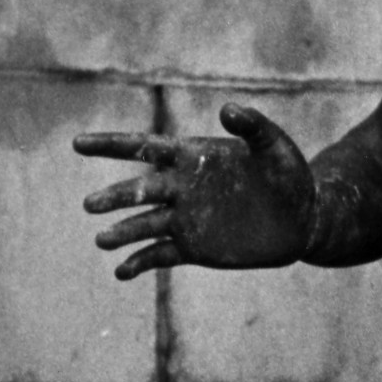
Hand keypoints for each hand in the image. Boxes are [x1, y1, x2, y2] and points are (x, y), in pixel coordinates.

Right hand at [76, 103, 314, 275]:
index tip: (78, 144)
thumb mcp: (275, 147)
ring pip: (145, 225)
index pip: (143, 148)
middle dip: (115, 197)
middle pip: (139, 190)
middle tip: (90, 205)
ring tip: (101, 240)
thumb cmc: (289, 176)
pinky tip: (121, 272)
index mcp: (191, 157)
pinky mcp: (195, 248)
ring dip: (122, 232)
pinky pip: (161, 255)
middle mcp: (181, 188)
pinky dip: (140, 263)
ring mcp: (186, 219)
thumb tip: (227, 109)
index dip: (111, 145)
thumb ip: (252, 126)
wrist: (303, 219)